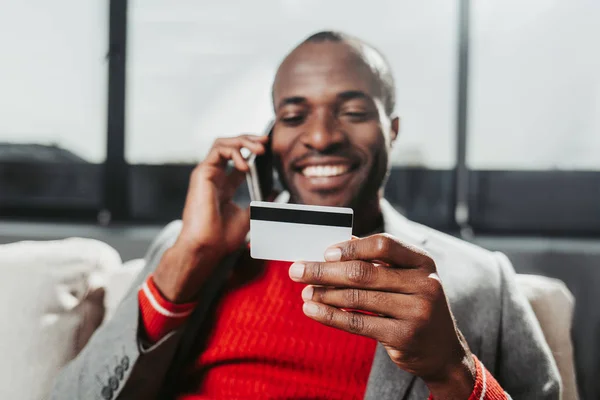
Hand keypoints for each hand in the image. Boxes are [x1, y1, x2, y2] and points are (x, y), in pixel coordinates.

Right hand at [153, 134, 268, 302]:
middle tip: (265, 142)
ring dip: (243, 141)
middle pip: (231, 147)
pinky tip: (246, 165)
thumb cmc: (222, 237)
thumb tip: (274, 192)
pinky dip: (234, 152)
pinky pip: (218, 150)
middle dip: (249, 140)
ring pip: (223, 143)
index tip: (269, 150)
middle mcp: (215, 177)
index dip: (253, 151)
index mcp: (224, 186)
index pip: (239, 159)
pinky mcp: (202, 173)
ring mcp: (207, 174)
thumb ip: (259, 202)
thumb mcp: (249, 216)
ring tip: (259, 150)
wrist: (207, 246)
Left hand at [289, 233, 475, 398]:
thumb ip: (377, 261)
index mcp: (423, 262)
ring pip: (357, 298)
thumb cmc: (415, 306)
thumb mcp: (406, 278)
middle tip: (297, 271)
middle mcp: (424, 283)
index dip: (351, 247)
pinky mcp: (404, 336)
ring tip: (305, 292)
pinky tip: (312, 310)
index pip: (383, 245)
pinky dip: (330, 316)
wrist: (443, 351)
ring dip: (324, 294)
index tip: (325, 252)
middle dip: (324, 271)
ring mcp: (416, 311)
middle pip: (363, 272)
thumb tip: (339, 244)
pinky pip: (357, 323)